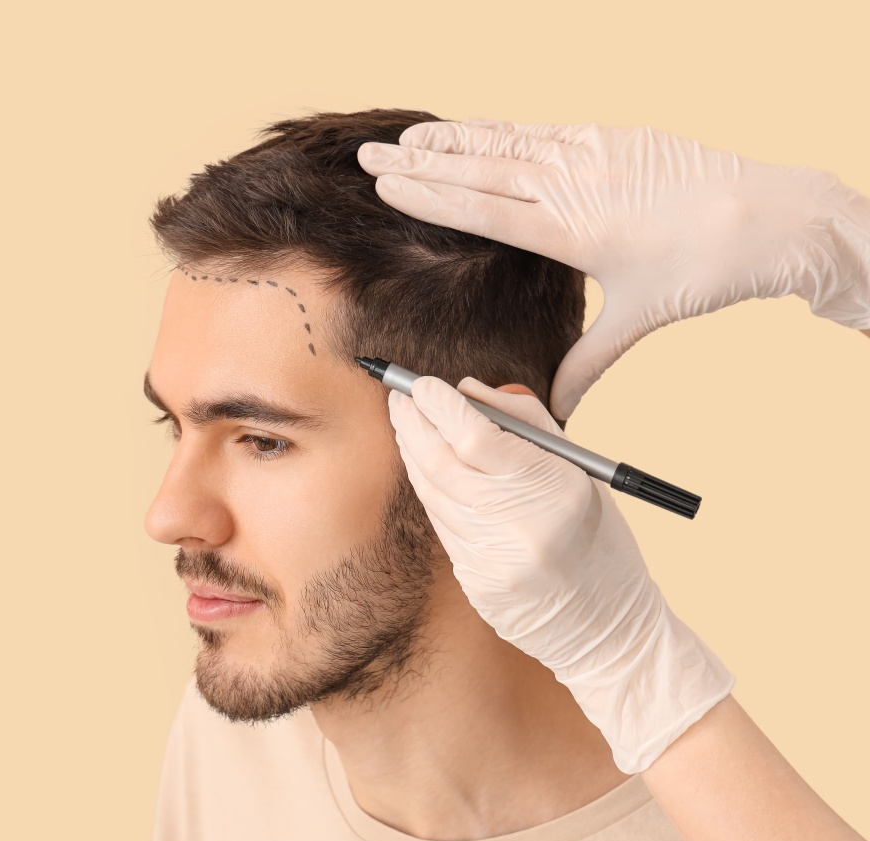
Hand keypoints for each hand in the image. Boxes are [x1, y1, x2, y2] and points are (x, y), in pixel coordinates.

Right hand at [359, 121, 869, 419]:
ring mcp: (592, 154)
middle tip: (370, 155)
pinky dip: (500, 130)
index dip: (431, 198)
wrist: (767, 217)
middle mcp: (574, 186)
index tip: (387, 186)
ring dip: (452, 140)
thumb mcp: (637, 320)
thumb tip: (559, 413)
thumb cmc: (699, 269)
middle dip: (420, 164)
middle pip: (481, 171)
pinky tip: (472, 129)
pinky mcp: (611, 137)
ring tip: (407, 138)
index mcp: (572, 232)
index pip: (483, 211)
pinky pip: (540, 131)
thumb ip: (587, 365)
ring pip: (506, 143)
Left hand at [388, 374, 733, 773]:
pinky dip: (431, 490)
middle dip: (412, 423)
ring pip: (433, 494)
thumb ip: (525, 422)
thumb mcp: (581, 472)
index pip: (475, 438)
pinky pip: (442, 525)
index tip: (422, 384)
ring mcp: (492, 563)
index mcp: (555, 492)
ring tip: (408, 424)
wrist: (609, 630)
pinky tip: (428, 469)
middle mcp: (519, 529)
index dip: (439, 406)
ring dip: (414, 453)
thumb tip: (467, 389)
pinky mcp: (476, 585)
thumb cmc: (600, 540)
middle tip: (400, 395)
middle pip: (440, 464)